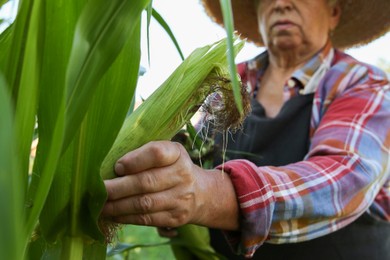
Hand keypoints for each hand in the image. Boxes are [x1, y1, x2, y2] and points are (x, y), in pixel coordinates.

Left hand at [102, 141, 238, 229]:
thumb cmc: (171, 167)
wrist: (200, 193)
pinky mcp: (175, 218)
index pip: (156, 153)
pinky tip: (113, 214)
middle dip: (117, 187)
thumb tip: (110, 166)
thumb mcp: (166, 152)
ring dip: (117, 206)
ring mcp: (180, 198)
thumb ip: (143, 153)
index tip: (117, 166)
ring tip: (100, 205)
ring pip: (144, 204)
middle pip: (146, 182)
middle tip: (97, 189)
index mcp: (177, 153)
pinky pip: (147, 219)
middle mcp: (182, 175)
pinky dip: (126, 217)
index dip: (134, 160)